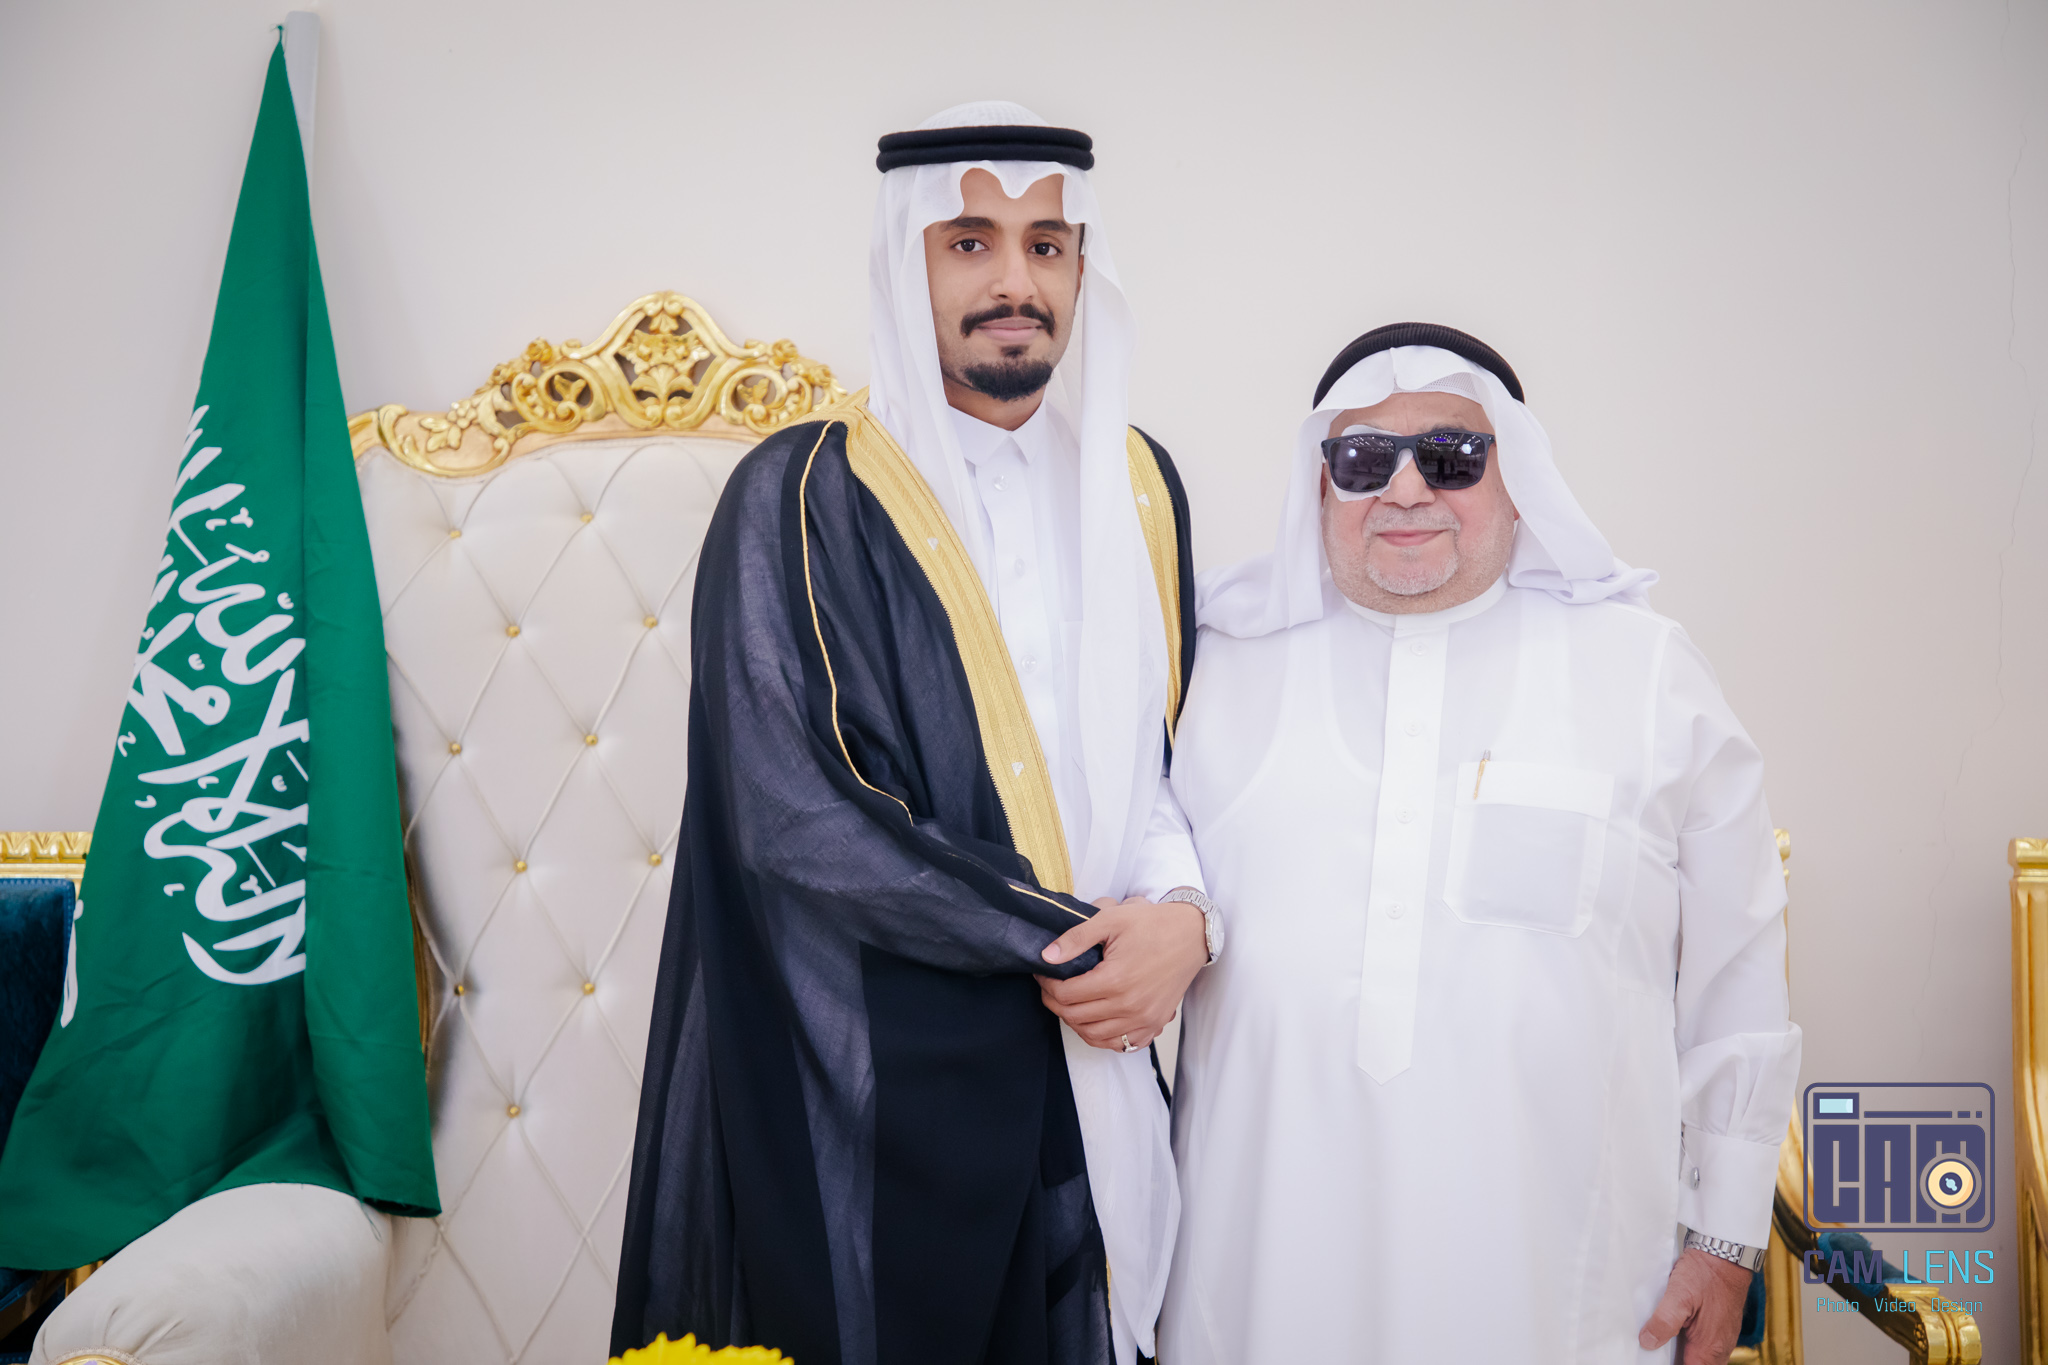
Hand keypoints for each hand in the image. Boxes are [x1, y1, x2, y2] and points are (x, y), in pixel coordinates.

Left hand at [1034, 894, 1207, 1050]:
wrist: (1192, 934)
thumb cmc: (1153, 924)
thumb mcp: (1111, 920)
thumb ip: (1076, 939)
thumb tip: (1047, 956)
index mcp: (1116, 980)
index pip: (1066, 995)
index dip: (1047, 985)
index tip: (1043, 974)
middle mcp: (1130, 1006)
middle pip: (1076, 1017)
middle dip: (1055, 1003)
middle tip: (1049, 988)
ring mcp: (1144, 1019)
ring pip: (1094, 1035)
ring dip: (1074, 1022)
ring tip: (1067, 1004)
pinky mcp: (1155, 1023)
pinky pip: (1121, 1044)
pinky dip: (1102, 1038)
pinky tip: (1094, 1021)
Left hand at [1638, 1248, 1753, 1362]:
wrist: (1726, 1253)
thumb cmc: (1706, 1273)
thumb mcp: (1678, 1295)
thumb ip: (1664, 1322)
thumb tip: (1647, 1342)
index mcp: (1709, 1348)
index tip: (1651, 1359)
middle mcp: (1718, 1348)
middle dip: (1672, 1361)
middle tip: (1650, 1352)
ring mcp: (1720, 1338)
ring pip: (1697, 1357)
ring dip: (1678, 1354)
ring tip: (1656, 1343)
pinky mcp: (1718, 1327)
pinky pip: (1701, 1345)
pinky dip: (1685, 1343)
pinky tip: (1670, 1332)